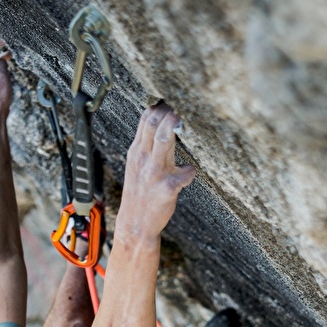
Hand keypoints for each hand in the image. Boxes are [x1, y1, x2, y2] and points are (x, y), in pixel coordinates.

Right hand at [116, 103, 196, 241]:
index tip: (172, 102)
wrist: (136, 224)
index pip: (145, 120)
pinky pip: (185, 173)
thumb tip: (163, 125)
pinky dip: (190, 171)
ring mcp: (155, 172)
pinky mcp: (167, 187)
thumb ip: (148, 147)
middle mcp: (143, 158)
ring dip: (173, 127)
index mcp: (136, 152)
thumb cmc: (140, 193)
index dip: (159, 107)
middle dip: (168, 111)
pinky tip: (189, 173)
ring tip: (181, 120)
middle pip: (154, 124)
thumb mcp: (137, 166)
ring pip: (163, 140)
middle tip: (181, 107)